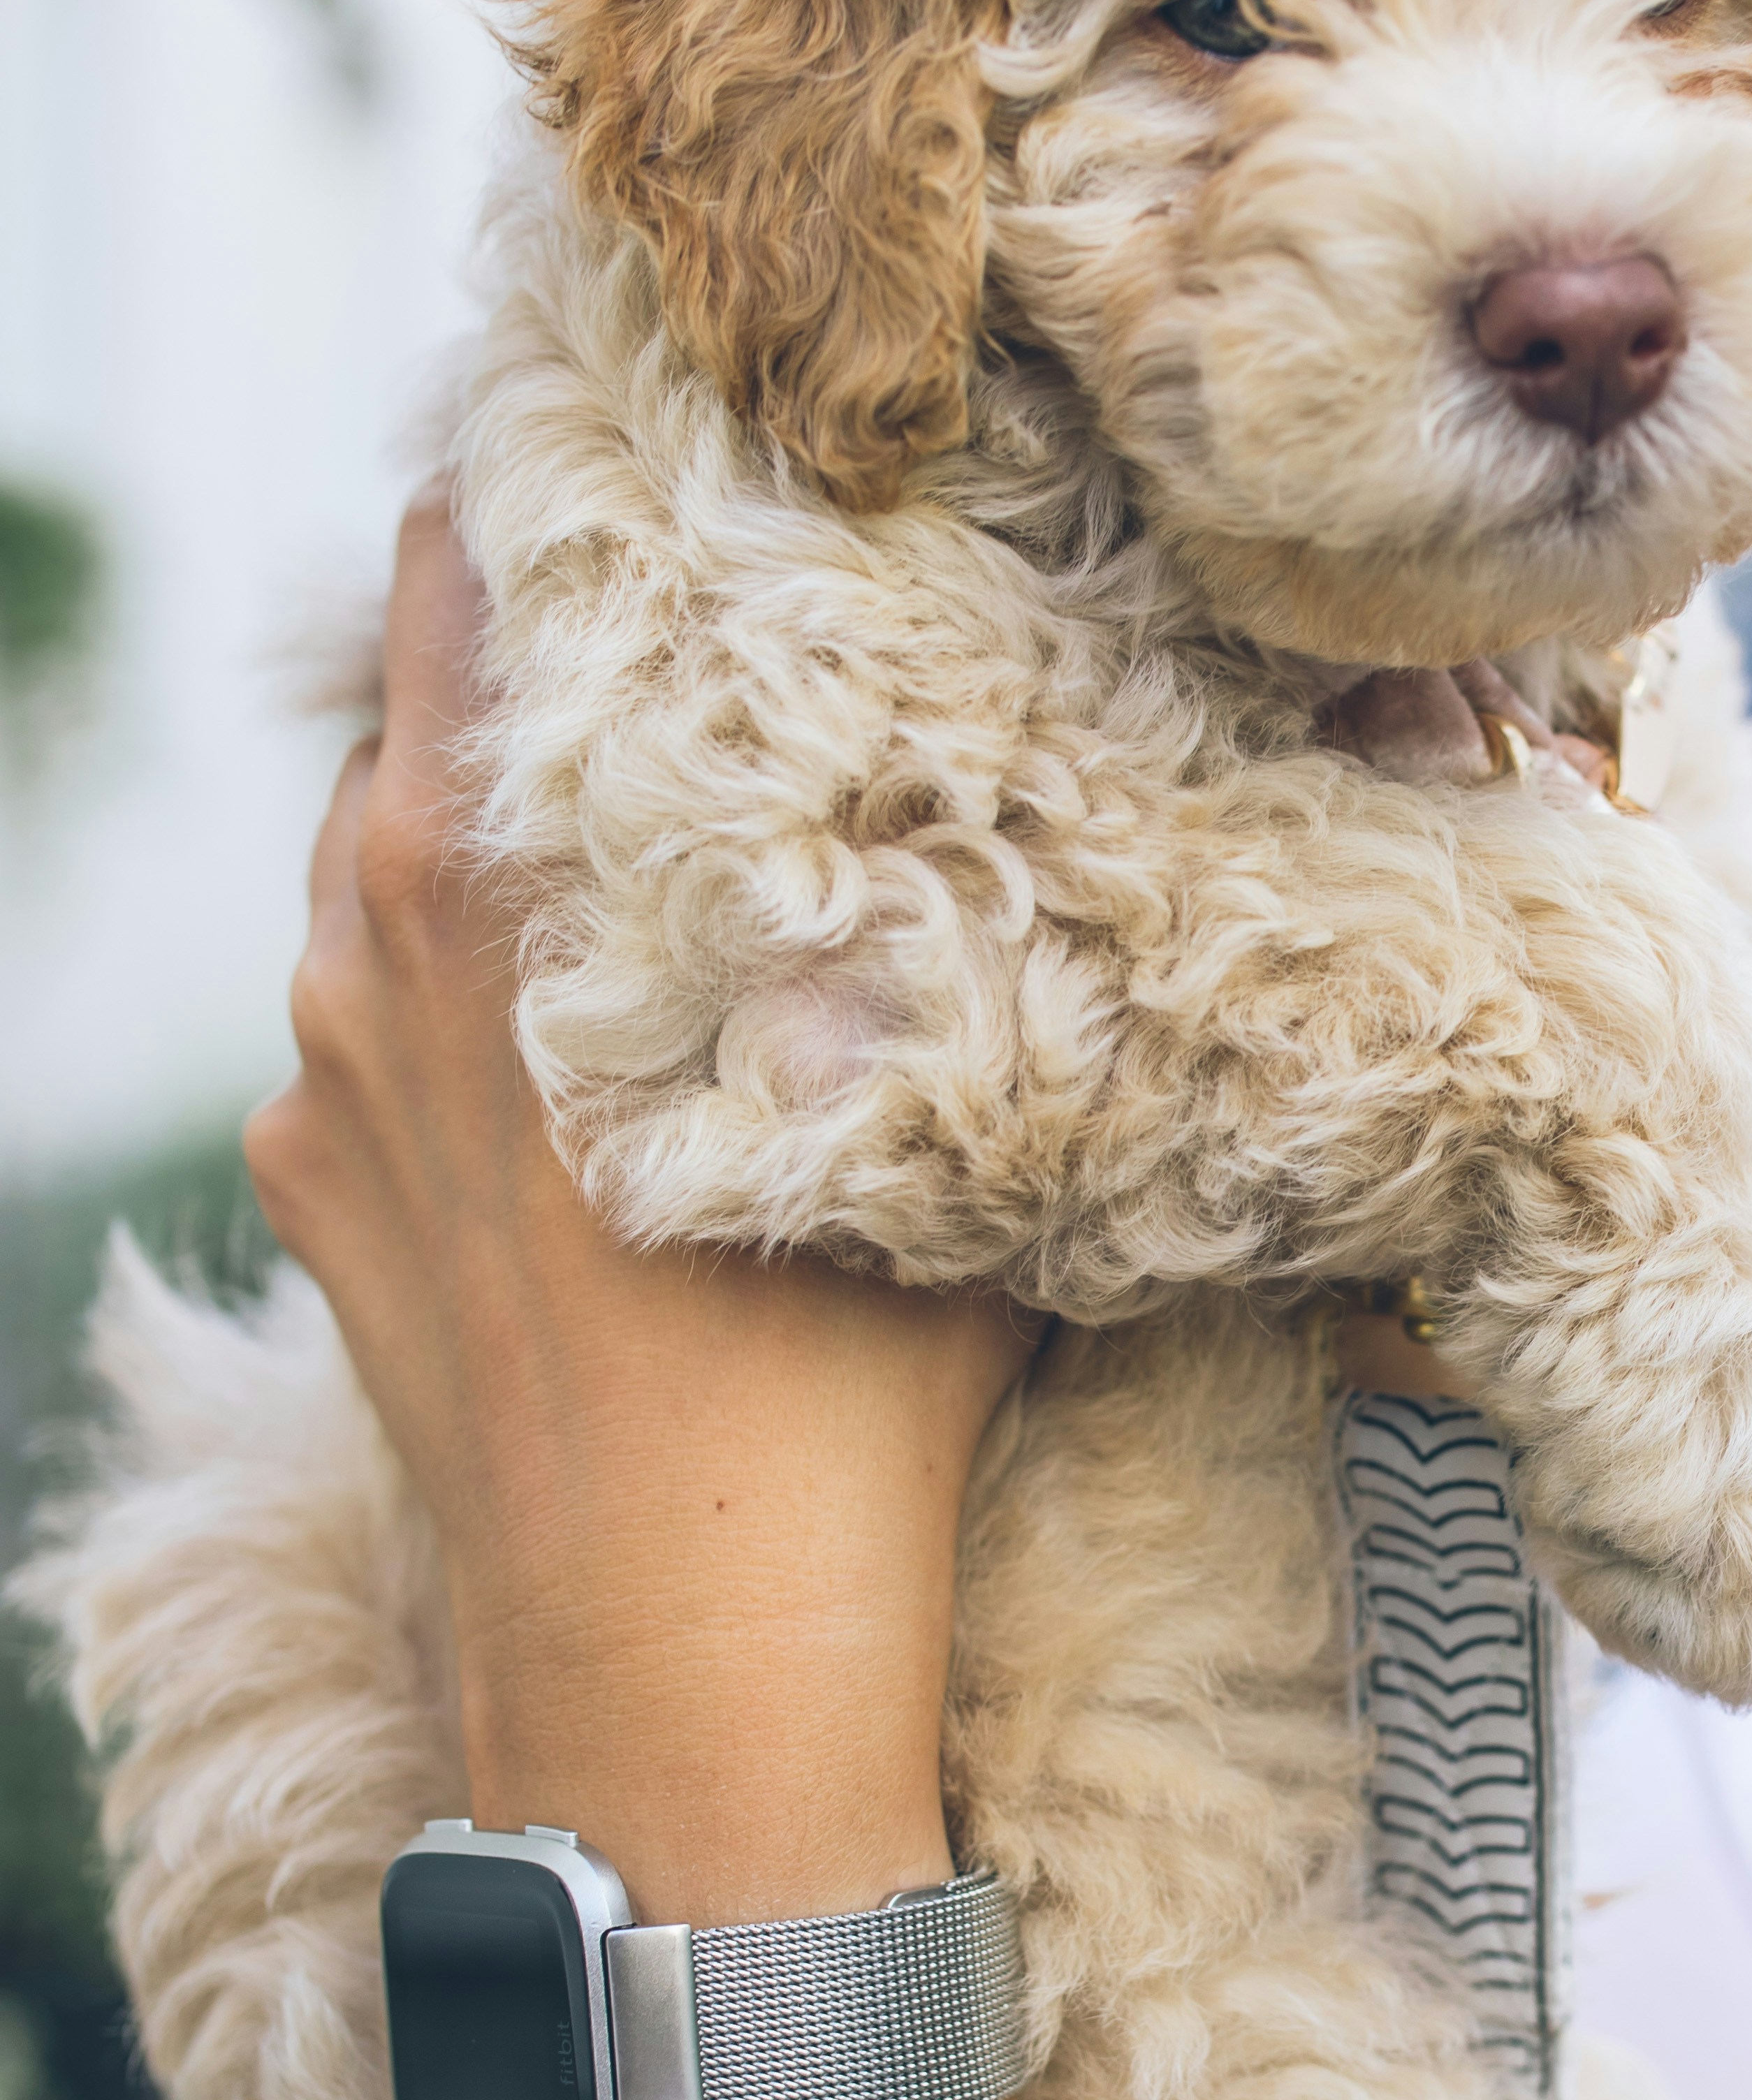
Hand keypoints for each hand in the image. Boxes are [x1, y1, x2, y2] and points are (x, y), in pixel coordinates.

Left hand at [245, 489, 1036, 1912]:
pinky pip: (365, 1029)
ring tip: (634, 825)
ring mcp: (321, 1084)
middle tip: (674, 603)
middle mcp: (370, 946)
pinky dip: (448, 994)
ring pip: (379, 865)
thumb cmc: (835, 1413)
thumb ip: (955, 937)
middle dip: (531, 643)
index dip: (548, 479)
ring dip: (489, 825)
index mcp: (493, 874)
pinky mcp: (316, 1200)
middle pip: (410, 696)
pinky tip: (571, 1043)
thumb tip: (1087, 803)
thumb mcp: (933, 1124)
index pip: (464, 569)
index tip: (634, 420)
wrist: (678, 1678)